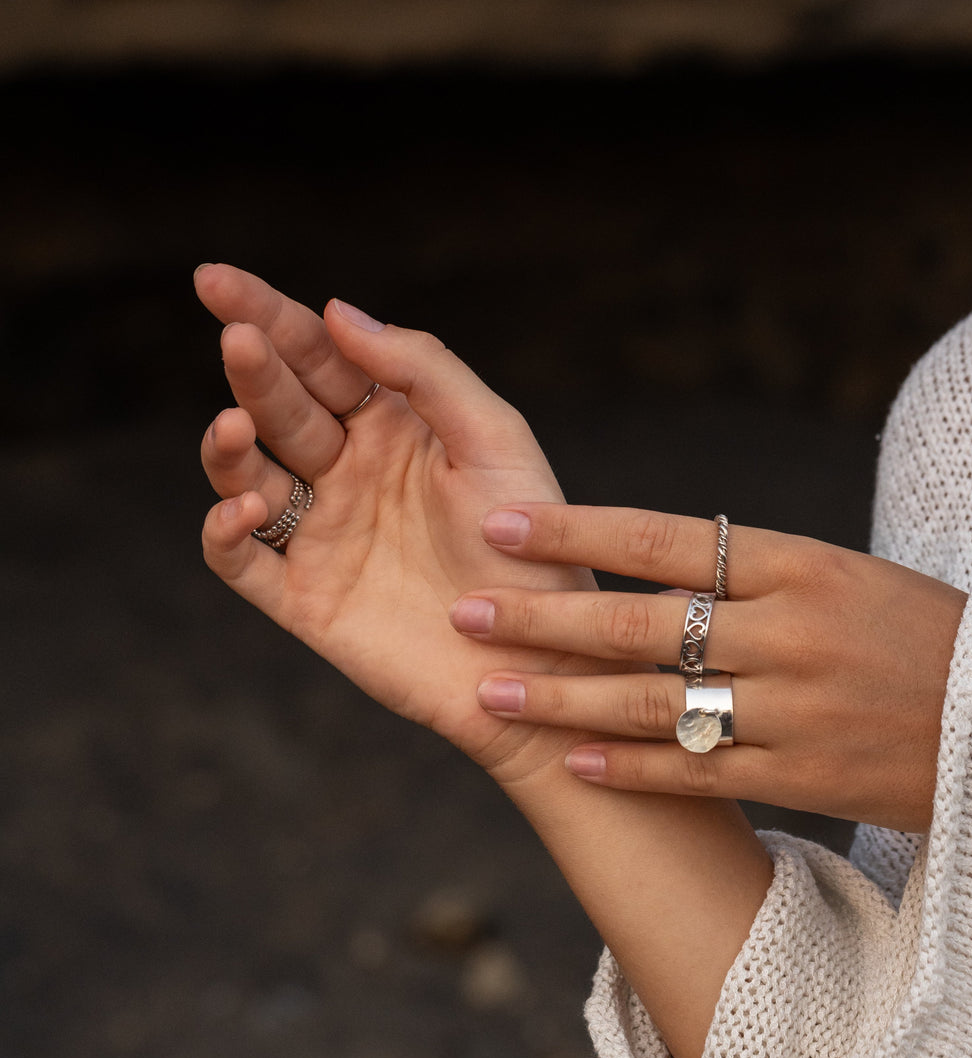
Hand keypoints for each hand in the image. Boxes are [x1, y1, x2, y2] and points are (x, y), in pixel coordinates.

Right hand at [196, 264, 594, 784]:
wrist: (545, 654)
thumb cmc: (534, 547)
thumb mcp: (494, 440)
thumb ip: (425, 370)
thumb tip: (337, 311)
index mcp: (396, 429)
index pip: (320, 360)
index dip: (270, 316)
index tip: (219, 282)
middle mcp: (351, 474)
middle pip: (282, 406)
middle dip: (254, 368)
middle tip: (237, 336)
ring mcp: (325, 536)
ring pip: (248, 475)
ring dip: (229, 448)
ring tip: (236, 425)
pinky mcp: (307, 600)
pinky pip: (242, 561)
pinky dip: (226, 532)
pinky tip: (245, 508)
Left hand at [452, 503, 967, 831]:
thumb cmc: (919, 632)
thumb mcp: (844, 574)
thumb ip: (750, 573)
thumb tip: (650, 567)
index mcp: (799, 563)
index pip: (662, 538)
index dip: (576, 530)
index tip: (504, 524)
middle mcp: (788, 631)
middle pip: (639, 621)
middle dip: (542, 617)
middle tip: (465, 609)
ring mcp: (793, 709)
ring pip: (653, 702)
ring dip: (563, 700)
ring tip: (490, 693)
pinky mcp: (803, 776)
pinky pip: (698, 771)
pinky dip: (631, 767)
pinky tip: (572, 763)